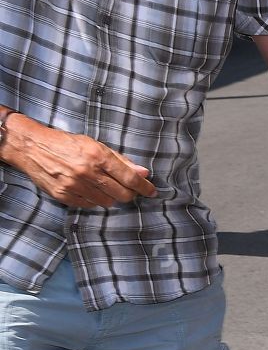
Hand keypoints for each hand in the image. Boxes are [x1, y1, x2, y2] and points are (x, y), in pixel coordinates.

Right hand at [3, 116, 156, 208]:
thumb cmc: (66, 143)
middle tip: (129, 190)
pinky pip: (89, 205)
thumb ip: (120, 160)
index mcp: (98, 157)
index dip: (144, 187)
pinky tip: (90, 190)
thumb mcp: (95, 145)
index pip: (129, 179)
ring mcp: (75, 186)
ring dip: (111, 197)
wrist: (33, 147)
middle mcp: (88, 173)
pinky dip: (94, 200)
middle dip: (129, 194)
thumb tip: (143, 173)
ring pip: (107, 202)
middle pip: (121, 195)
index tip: (152, 191)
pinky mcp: (64, 196)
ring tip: (104, 186)